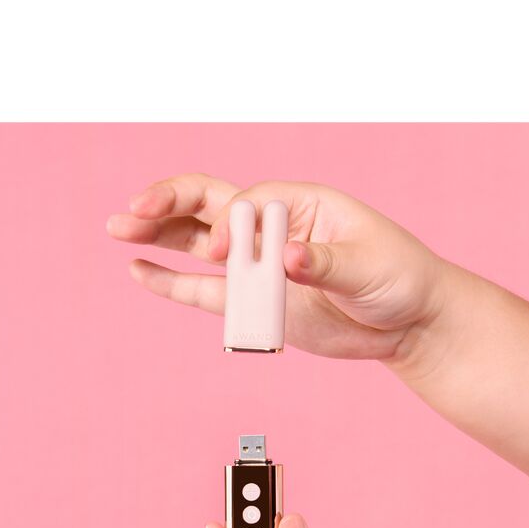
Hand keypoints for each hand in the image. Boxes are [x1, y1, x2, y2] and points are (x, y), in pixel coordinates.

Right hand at [107, 174, 449, 360]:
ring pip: (197, 241)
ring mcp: (260, 264)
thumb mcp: (370, 267)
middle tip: (132, 212)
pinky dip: (172, 281)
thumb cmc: (401, 279)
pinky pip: (205, 289)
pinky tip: (140, 270)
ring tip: (118, 228)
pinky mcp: (256, 300)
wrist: (410, 324)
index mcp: (301, 203)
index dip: (227, 225)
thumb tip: (287, 259)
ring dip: (158, 234)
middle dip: (167, 205)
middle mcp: (273, 227)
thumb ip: (325, 263)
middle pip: (208, 205)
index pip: (248, 204)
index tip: (221, 255)